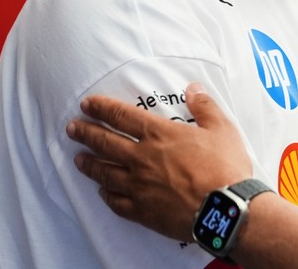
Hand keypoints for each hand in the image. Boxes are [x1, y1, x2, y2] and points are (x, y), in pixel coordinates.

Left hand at [65, 82, 251, 241]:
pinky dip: (106, 195)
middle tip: (72, 128)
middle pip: (105, 142)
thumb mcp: (222, 129)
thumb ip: (204, 106)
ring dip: (90, 164)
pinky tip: (102, 192)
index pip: (122, 116)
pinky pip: (116, 202)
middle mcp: (143, 158)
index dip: (102, 108)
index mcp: (160, 134)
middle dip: (86, 133)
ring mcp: (139, 185)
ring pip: (105, 172)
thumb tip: (193, 87)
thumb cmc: (225, 168)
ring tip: (78, 159)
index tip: (87, 105)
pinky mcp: (143, 210)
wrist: (225, 210)